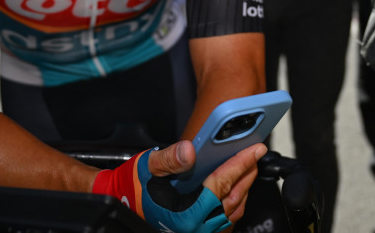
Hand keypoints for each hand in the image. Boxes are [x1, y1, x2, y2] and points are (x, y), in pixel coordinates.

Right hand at [93, 140, 265, 232]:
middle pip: (233, 198)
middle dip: (247, 174)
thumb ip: (169, 159)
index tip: (255, 149)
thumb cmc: (131, 186)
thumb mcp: (147, 167)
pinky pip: (224, 221)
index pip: (222, 183)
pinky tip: (234, 189)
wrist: (118, 203)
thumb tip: (190, 151)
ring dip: (243, 189)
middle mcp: (196, 227)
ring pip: (232, 212)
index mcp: (187, 213)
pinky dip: (233, 204)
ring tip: (248, 168)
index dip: (240, 163)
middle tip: (256, 155)